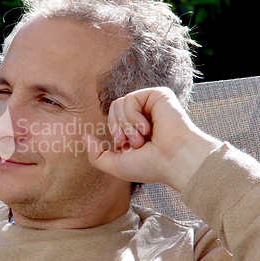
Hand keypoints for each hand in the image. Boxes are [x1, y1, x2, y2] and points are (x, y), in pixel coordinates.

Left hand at [82, 87, 221, 192]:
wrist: (174, 161)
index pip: (112, 119)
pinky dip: (133, 117)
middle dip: (117, 129)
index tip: (126, 148)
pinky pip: (129, 99)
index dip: (114, 133)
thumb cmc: (150, 166)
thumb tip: (85, 136)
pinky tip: (148, 129)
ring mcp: (151, 103)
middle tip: (132, 144)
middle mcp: (144, 114)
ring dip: (126, 125)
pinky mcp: (157, 95)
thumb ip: (96, 155)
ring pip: (118, 103)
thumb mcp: (116, 165)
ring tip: (142, 138)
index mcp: (136, 127)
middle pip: (113, 108)